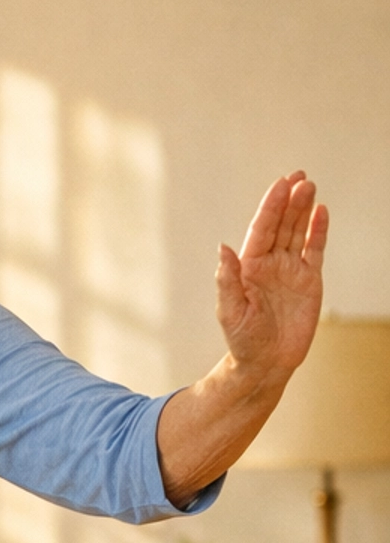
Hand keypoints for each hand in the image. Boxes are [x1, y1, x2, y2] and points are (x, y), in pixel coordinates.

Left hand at [216, 171, 328, 388]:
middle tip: (299, 177)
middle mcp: (269, 264)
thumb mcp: (230, 311)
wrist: (265, 364)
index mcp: (249, 267)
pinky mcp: (308, 280)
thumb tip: (222, 247)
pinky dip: (318, 231)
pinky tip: (320, 212)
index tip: (280, 185)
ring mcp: (289, 270)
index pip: (261, 229)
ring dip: (303, 210)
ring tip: (309, 186)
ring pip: (297, 232)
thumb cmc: (243, 341)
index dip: (271, 207)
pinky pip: (313, 250)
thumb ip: (227, 279)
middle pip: (280, 225)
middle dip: (289, 201)